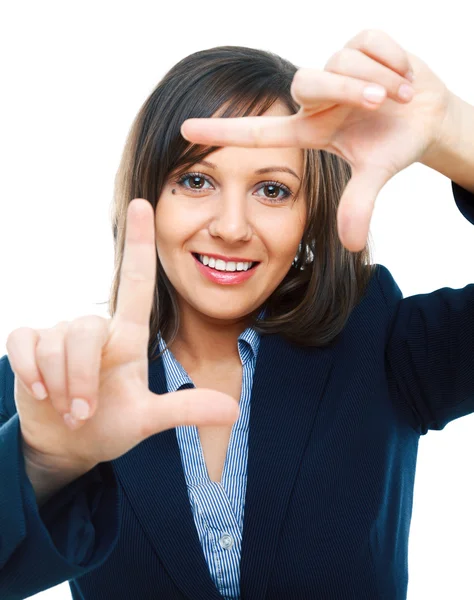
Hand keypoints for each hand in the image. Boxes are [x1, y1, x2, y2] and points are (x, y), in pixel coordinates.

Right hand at [7, 199, 238, 472]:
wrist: (68, 442)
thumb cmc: (110, 424)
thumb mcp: (146, 419)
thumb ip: (184, 410)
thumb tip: (232, 410)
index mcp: (127, 338)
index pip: (136, 281)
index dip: (140, 243)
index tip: (143, 204)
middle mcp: (95, 330)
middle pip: (84, 332)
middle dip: (82, 380)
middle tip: (85, 414)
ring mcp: (58, 334)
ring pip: (55, 345)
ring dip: (60, 386)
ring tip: (70, 411)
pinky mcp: (29, 344)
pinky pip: (24, 345)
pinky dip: (29, 373)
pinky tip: (39, 393)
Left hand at [180, 29, 453, 251]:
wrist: (429, 118)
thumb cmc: (391, 145)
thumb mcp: (374, 176)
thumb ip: (358, 205)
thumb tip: (351, 246)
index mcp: (309, 130)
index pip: (258, 131)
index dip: (222, 132)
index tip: (184, 130)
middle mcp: (314, 98)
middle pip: (308, 82)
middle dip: (348, 89)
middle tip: (379, 102)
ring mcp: (335, 68)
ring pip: (343, 61)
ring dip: (380, 79)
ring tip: (399, 97)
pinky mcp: (360, 42)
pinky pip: (371, 42)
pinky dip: (394, 60)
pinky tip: (402, 78)